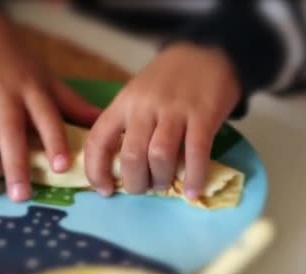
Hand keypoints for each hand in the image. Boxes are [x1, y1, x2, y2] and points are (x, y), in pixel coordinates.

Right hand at [0, 6, 99, 201]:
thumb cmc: (15, 61)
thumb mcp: (44, 77)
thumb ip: (70, 103)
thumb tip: (102, 122)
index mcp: (32, 88)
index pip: (46, 116)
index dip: (54, 140)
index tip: (61, 166)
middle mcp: (4, 92)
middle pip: (11, 129)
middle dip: (16, 162)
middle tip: (20, 195)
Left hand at [84, 42, 240, 198]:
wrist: (208, 51)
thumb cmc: (168, 80)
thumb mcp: (137, 94)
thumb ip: (127, 124)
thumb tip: (121, 168)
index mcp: (123, 103)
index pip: (98, 141)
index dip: (96, 171)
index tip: (105, 190)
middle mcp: (144, 106)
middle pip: (131, 155)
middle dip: (135, 182)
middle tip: (143, 188)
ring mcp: (174, 110)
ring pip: (159, 156)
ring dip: (160, 179)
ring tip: (164, 185)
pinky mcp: (203, 115)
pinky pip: (195, 153)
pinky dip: (194, 177)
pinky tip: (193, 191)